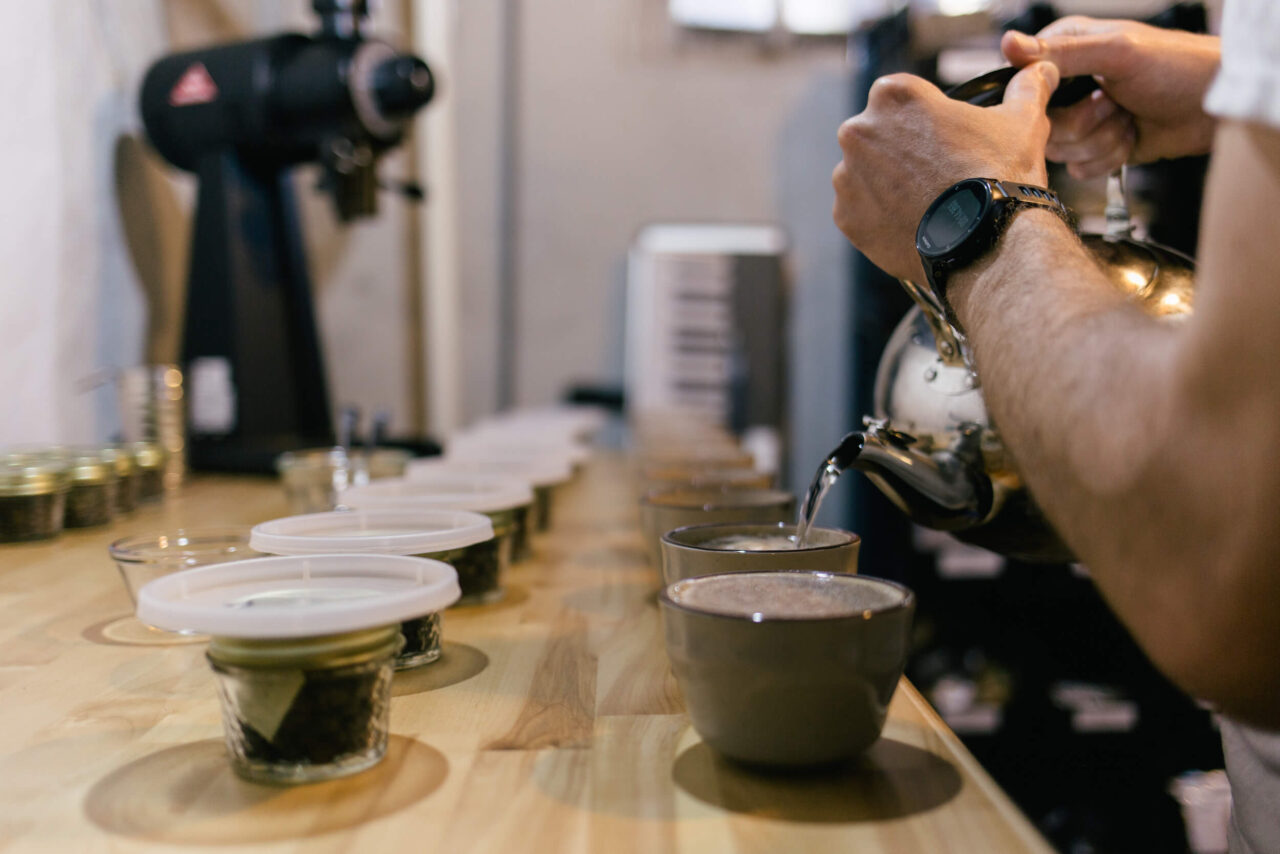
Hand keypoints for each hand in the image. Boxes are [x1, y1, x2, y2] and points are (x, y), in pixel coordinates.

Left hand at [833, 62, 1057, 282]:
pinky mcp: (845, 217)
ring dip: (889, 184)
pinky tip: (913, 223)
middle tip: (939, 175)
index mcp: (893, 95)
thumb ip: (1026, 88)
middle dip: (904, 152)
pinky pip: (861, 211)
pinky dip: (882, 217)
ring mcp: (846, 177)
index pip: (905, 98)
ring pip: (867, 174)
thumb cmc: (1001, 174)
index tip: (946, 140)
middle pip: (880, 136)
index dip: (928, 119)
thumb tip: (1041, 70)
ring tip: (928, 202)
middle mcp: (858, 131)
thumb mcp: (1022, 120)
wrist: (985, 241)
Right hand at [1003, 17, 1220, 178]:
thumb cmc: (1177, 67)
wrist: (1216, 107)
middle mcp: (1069, 86)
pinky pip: (1079, 168)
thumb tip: (1007, 43)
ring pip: (1060, 150)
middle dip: (1084, 123)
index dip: (1044, 99)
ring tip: (1128, 118)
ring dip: (1102, 140)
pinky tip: (1132, 138)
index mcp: (1065, 51)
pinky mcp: (1097, 147)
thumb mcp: (1117, 52)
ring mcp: (1082, 118)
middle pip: (1041, 126)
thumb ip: (1061, 52)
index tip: (1081, 90)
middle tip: (1114, 103)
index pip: (1022, 85)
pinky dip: (1110, 158)